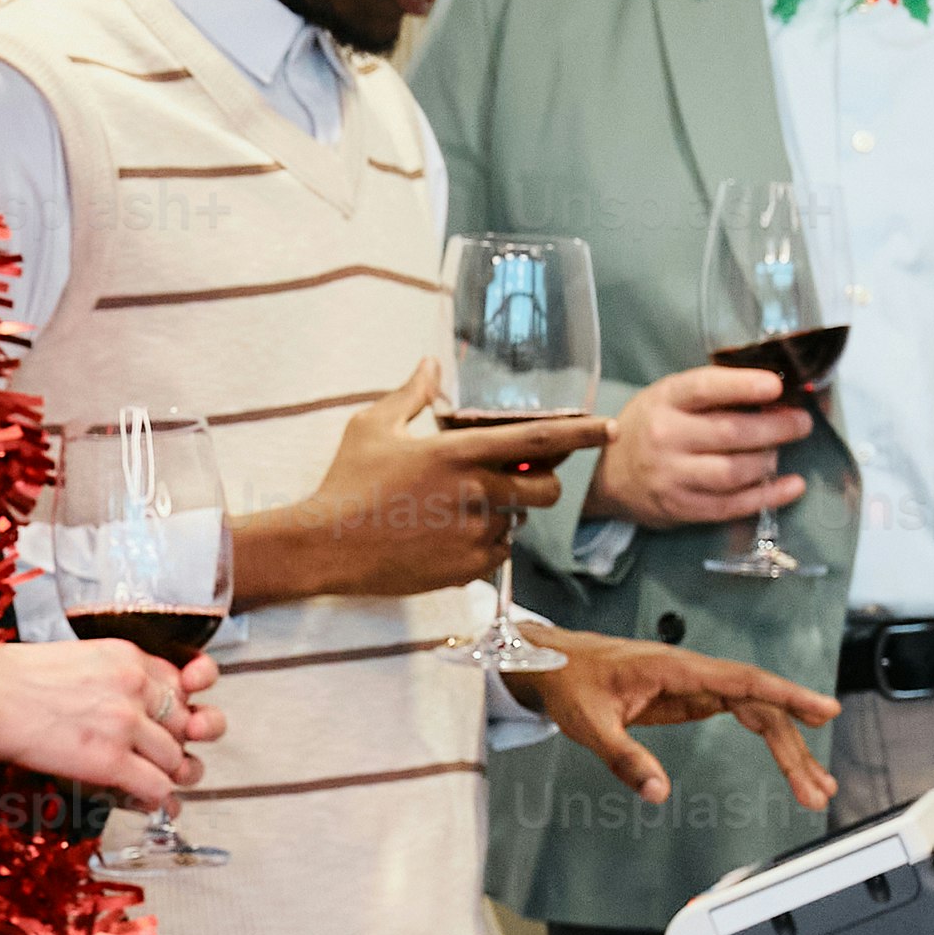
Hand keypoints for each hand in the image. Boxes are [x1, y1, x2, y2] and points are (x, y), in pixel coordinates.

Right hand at [0, 636, 218, 806]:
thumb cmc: (12, 678)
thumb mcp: (76, 658)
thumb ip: (110, 677)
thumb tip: (119, 704)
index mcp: (126, 657)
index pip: (180, 683)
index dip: (183, 707)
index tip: (180, 720)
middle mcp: (135, 686)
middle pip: (185, 722)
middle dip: (182, 745)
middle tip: (172, 758)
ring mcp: (127, 724)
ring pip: (177, 758)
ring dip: (171, 776)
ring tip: (162, 783)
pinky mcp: (111, 761)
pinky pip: (157, 786)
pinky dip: (160, 799)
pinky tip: (155, 804)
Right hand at [242, 370, 605, 602]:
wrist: (324, 546)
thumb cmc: (346, 483)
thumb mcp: (372, 427)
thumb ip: (411, 395)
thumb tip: (429, 365)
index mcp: (459, 453)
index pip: (538, 437)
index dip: (581, 432)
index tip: (609, 428)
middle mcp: (476, 493)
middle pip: (546, 489)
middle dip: (541, 484)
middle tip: (514, 483)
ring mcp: (474, 534)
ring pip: (519, 524)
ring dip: (505, 517)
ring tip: (460, 514)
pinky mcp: (467, 569)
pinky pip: (498, 556)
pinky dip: (484, 547)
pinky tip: (446, 539)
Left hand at [502, 629, 840, 812]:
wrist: (552, 664)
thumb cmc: (569, 682)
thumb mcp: (588, 725)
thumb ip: (623, 758)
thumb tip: (656, 791)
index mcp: (674, 668)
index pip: (744, 680)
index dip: (788, 695)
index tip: (823, 710)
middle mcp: (693, 673)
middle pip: (761, 705)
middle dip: (793, 747)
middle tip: (817, 789)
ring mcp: (696, 685)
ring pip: (757, 711)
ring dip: (787, 748)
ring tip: (812, 787)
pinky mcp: (692, 698)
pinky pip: (742, 714)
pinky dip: (767, 738)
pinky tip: (788, 760)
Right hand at [595, 360, 817, 528]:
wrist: (608, 479)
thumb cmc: (648, 429)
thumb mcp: (667, 398)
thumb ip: (711, 393)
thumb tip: (773, 390)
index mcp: (663, 401)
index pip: (705, 388)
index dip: (743, 386)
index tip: (776, 385)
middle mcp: (664, 438)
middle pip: (729, 433)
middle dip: (775, 427)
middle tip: (801, 423)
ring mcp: (671, 477)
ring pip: (734, 472)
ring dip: (769, 461)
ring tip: (780, 451)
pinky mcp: (681, 508)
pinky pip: (732, 506)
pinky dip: (769, 496)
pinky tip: (792, 485)